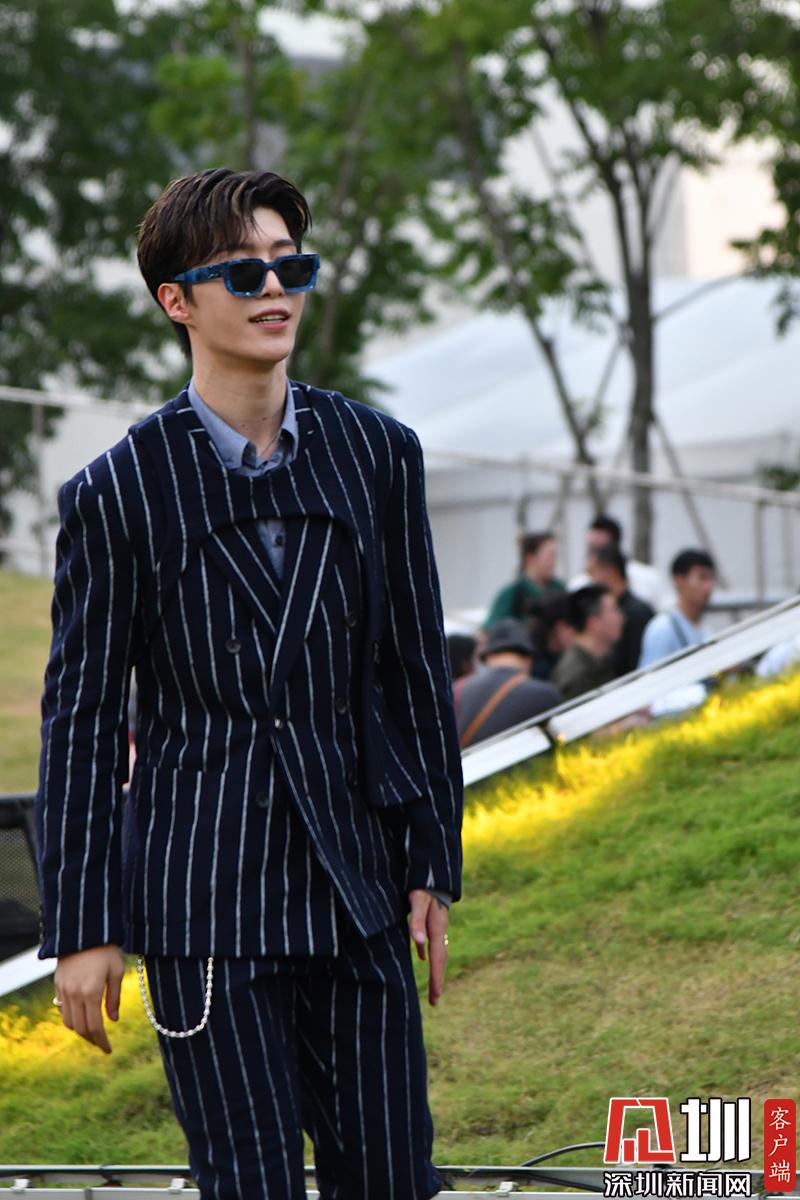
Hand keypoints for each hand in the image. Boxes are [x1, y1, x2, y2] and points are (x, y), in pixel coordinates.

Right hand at [53, 944, 124, 1053]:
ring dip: (80, 1030)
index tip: (109, 1050)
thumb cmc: (106, 948)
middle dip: (91, 1039)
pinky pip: (62, 1008)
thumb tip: (112, 1020)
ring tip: (93, 1032)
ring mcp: (63, 989)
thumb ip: (114, 997)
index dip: (101, 1042)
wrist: (84, 929)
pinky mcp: (57, 983)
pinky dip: (71, 1017)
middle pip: (80, 1028)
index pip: (95, 1027)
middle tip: (102, 1044)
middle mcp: (74, 994)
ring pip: (68, 1021)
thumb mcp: (116, 971)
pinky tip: (82, 1016)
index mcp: (91, 992)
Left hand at [407, 889, 448, 1006]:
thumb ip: (417, 921)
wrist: (431, 871)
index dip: (437, 977)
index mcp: (437, 927)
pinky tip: (423, 957)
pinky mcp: (433, 919)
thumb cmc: (422, 886)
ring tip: (433, 986)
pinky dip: (428, 951)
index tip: (436, 996)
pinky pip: (432, 941)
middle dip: (438, 980)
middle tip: (435, 1001)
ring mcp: (438, 925)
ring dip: (435, 969)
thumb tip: (420, 944)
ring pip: (438, 952)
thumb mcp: (417, 901)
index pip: (438, 958)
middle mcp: (441, 929)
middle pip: (440, 959)